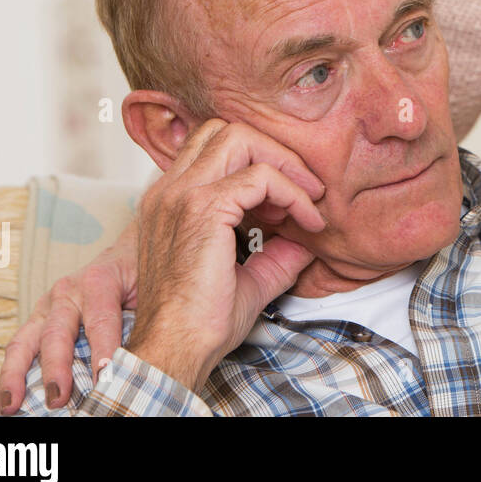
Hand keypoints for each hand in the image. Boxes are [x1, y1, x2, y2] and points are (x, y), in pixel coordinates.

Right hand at [0, 222, 139, 413]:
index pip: (101, 321)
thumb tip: (151, 361)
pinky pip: (19, 348)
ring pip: (26, 341)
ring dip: (15, 376)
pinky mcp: (38, 319)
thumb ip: (145, 321)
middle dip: (57, 368)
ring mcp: (48, 305)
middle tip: (58, 398)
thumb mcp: (151, 290)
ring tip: (9, 406)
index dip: (103, 351)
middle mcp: (68, 292)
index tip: (104, 379)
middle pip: (57, 333)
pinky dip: (8, 376)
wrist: (127, 251)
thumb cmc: (142, 274)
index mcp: (100, 281)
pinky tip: (1, 401)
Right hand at [125, 119, 325, 391]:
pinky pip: (260, 177)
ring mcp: (182, 195)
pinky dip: (292, 194)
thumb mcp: (250, 277)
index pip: (216, 147)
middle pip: (228, 131)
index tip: (290, 202)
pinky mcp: (202, 210)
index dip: (262, 163)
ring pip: (241, 138)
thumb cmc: (203, 321)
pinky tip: (306, 223)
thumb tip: (309, 238)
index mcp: (172, 199)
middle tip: (307, 189)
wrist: (176, 351)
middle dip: (276, 152)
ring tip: (309, 201)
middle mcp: (171, 189)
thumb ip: (278, 252)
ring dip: (284, 165)